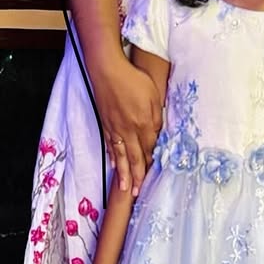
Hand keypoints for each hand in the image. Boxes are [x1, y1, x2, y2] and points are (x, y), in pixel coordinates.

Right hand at [90, 55, 161, 195]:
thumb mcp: (153, 96)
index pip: (150, 149)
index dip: (153, 163)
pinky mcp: (105, 123)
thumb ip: (156, 117)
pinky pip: (110, 145)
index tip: (155, 177)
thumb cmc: (133, 79)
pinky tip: (115, 165)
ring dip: (124, 173)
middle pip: (135, 157)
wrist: (106, 70)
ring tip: (125, 188)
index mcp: (144, 124)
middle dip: (138, 176)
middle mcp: (128, 130)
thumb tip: (158, 134)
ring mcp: (115, 128)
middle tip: (138, 193)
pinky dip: (113, 157)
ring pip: (121, 155)